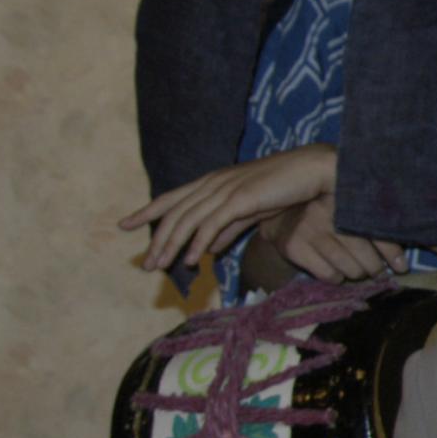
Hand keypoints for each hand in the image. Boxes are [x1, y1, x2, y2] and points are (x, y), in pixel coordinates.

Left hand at [121, 144, 347, 273]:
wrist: (312, 171)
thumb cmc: (285, 188)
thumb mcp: (250, 210)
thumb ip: (227, 227)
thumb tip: (207, 248)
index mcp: (212, 182)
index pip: (171, 198)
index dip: (147, 212)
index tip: (124, 224)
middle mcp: (212, 183)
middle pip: (175, 214)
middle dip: (157, 240)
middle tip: (146, 264)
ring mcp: (224, 190)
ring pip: (188, 220)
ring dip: (172, 245)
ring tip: (161, 267)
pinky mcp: (239, 199)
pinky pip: (212, 224)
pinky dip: (198, 243)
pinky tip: (192, 260)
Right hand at [253, 193, 407, 284]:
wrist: (278, 216)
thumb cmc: (325, 213)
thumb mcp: (346, 208)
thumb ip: (373, 221)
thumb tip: (403, 257)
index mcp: (343, 197)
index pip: (376, 231)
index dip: (392, 252)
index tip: (401, 267)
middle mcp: (325, 211)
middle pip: (364, 254)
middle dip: (374, 267)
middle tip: (375, 270)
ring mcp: (308, 229)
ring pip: (348, 268)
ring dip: (357, 273)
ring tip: (358, 270)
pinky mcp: (294, 247)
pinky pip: (328, 275)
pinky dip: (337, 277)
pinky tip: (336, 270)